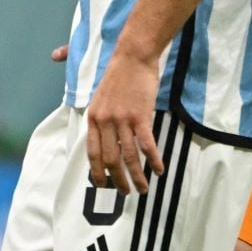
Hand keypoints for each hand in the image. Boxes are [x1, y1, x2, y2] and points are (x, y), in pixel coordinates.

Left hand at [85, 50, 164, 194]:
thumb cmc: (118, 76)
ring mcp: (122, 119)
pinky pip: (147, 145)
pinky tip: (159, 170)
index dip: (97, 172)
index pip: (92, 152)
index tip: (103, 186)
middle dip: (118, 180)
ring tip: (143, 189)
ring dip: (137, 176)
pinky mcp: (140, 116)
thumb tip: (103, 138)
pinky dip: (154, 160)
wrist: (132, 57)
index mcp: (93, 118)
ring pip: (129, 156)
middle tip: (126, 193)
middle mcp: (104, 122)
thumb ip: (99, 118)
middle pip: (110, 159)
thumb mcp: (100, 97)